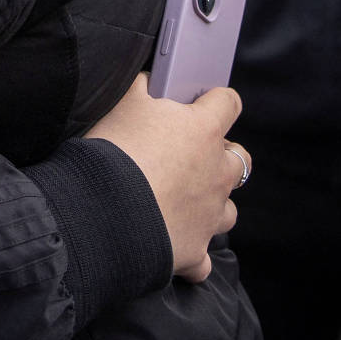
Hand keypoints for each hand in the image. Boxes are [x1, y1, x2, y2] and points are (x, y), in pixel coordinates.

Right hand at [84, 77, 244, 283]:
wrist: (100, 211)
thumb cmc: (113, 151)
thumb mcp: (122, 102)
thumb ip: (143, 86)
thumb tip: (152, 78)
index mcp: (204, 131)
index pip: (227, 103)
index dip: (215, 100)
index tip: (201, 102)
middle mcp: (217, 173)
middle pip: (240, 159)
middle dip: (222, 155)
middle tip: (190, 156)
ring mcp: (210, 215)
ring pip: (228, 210)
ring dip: (212, 204)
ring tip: (183, 202)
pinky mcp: (195, 251)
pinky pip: (203, 261)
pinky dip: (191, 255)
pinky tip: (175, 248)